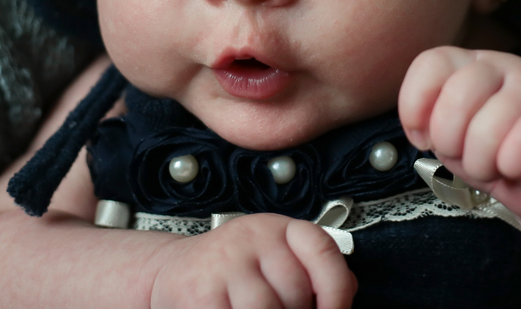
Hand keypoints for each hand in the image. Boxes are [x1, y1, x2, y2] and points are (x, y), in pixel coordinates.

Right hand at [148, 213, 356, 308]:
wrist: (173, 270)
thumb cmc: (232, 270)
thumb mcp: (275, 258)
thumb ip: (313, 271)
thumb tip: (347, 292)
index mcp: (279, 229)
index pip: (322, 250)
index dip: (337, 289)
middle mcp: (252, 237)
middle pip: (296, 290)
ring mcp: (224, 262)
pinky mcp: (200, 291)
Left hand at [398, 47, 520, 225]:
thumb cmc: (492, 154)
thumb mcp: (450, 138)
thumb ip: (430, 123)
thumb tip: (422, 129)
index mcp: (467, 63)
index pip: (430, 64)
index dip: (416, 107)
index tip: (424, 140)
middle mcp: (500, 64)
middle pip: (457, 97)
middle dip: (450, 143)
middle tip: (465, 158)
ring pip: (489, 125)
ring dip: (481, 163)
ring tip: (493, 168)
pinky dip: (513, 163)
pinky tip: (515, 169)